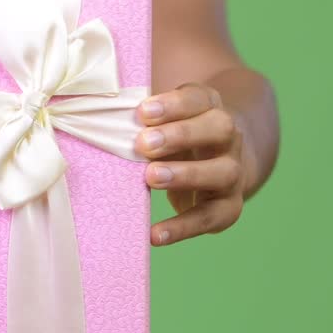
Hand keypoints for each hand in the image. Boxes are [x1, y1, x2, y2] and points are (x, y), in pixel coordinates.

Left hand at [136, 83, 244, 245]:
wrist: (215, 167)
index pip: (199, 98)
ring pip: (223, 171)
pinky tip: (154, 235)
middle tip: (143, 144)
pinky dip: (183, 227)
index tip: (143, 112)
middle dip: (180, 135)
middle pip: (219, 128)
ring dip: (186, 174)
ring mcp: (232, 172)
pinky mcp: (228, 207)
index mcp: (209, 108)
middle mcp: (228, 138)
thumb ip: (140, 121)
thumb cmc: (173, 138)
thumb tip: (100, 119)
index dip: (174, 104)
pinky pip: (210, 217)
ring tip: (151, 177)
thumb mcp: (162, 123)